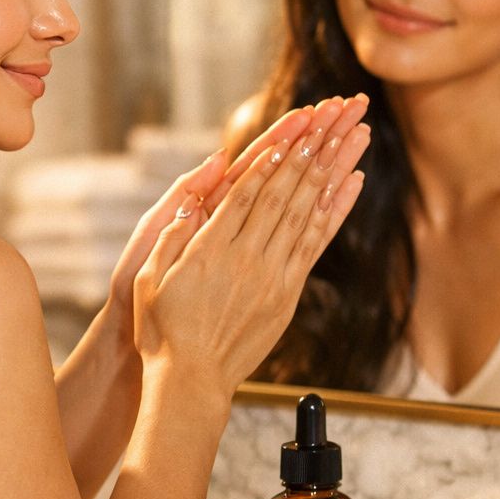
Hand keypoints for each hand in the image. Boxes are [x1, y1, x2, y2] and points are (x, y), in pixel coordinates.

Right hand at [132, 95, 370, 397]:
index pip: (246, 195)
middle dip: (309, 151)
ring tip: (351, 135)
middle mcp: (246, 260)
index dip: (270, 160)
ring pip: (306, 213)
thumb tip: (192, 200)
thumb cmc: (162, 331)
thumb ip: (172, 236)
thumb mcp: (148, 279)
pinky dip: (335, 212)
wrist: (191, 382)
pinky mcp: (286, 296)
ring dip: (331, 169)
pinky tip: (351, 184)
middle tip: (332, 116)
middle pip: (283, 195)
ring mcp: (271, 278)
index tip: (290, 131)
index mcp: (210, 250)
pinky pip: (315, 246)